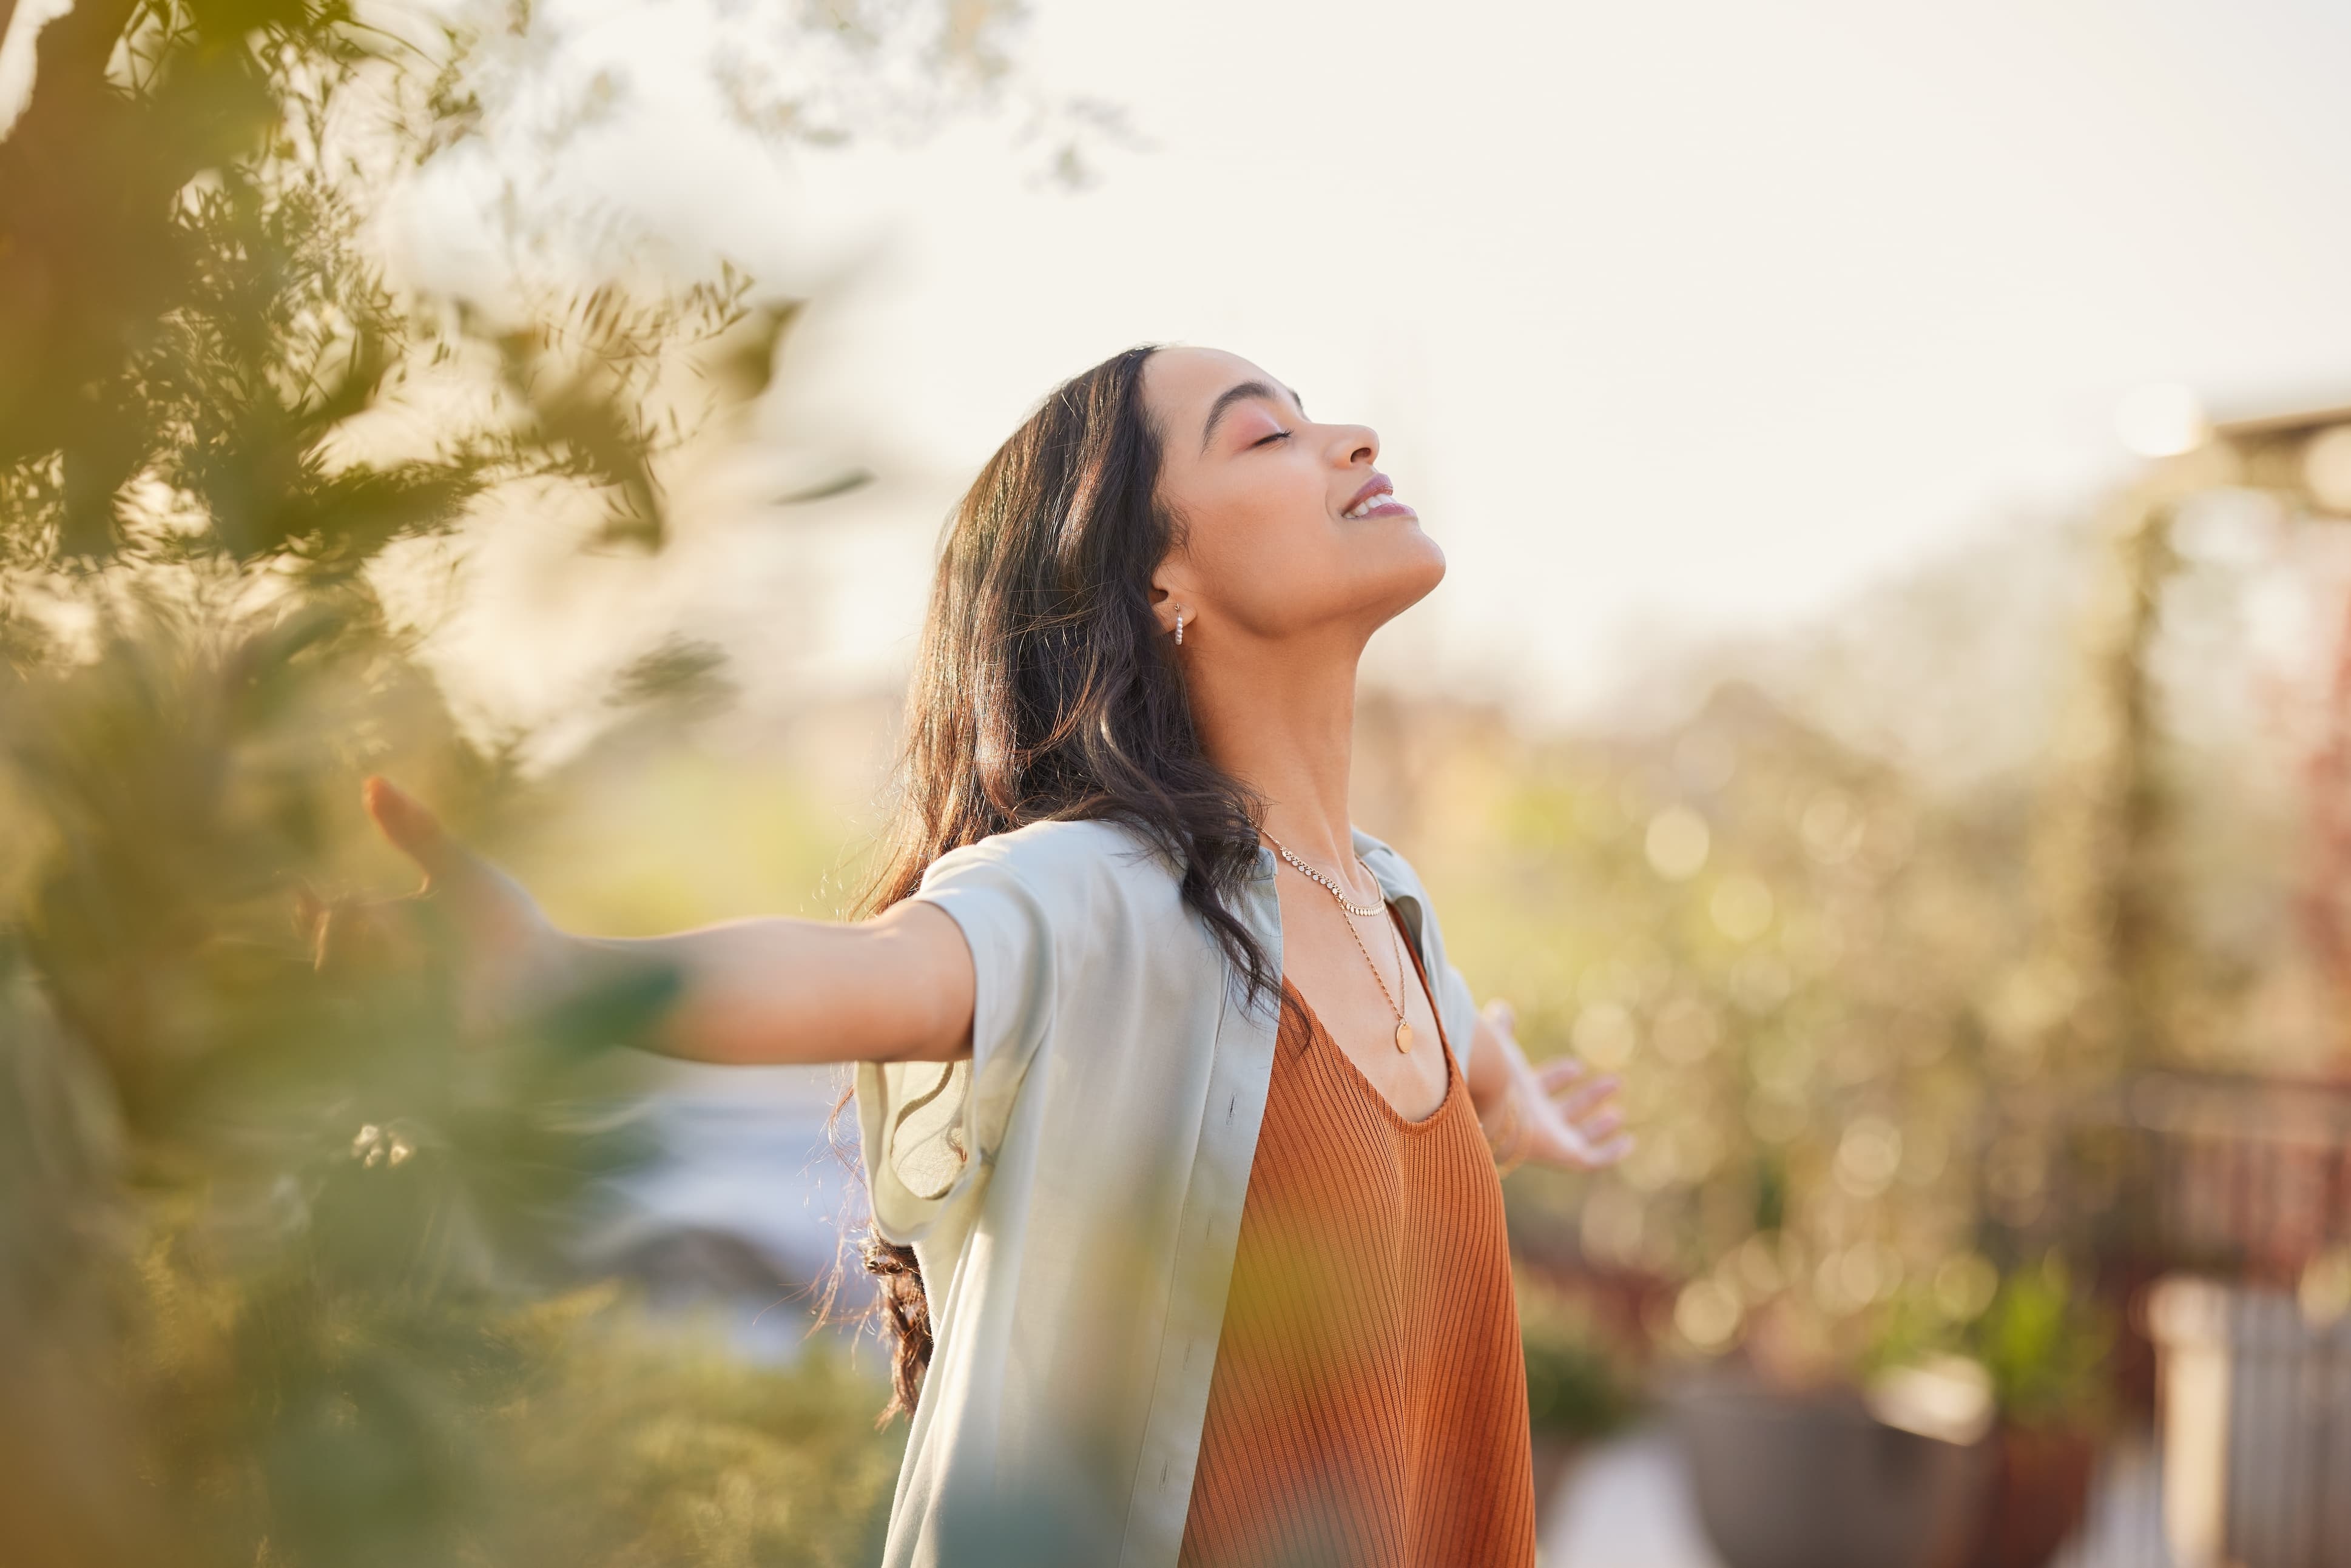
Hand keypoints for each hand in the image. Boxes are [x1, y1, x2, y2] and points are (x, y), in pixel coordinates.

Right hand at [293, 776, 574, 1044]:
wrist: (560, 974)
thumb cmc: (508, 925)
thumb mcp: (459, 871)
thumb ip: (416, 832)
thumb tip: (371, 782)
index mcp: (387, 939)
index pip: (326, 931)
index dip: (309, 916)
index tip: (303, 891)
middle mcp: (385, 982)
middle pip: (329, 962)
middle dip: (342, 934)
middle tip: (374, 912)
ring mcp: (403, 1020)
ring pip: (351, 995)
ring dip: (377, 962)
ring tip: (414, 946)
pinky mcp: (425, 1049)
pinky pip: (388, 1030)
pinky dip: (404, 995)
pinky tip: (429, 975)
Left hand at [1481, 999, 1632, 1172]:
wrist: (1491, 1103)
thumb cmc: (1493, 1073)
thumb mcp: (1501, 1045)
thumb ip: (1501, 1029)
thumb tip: (1501, 1008)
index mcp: (1518, 1095)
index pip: (1542, 1087)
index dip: (1558, 1077)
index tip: (1576, 1066)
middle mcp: (1534, 1119)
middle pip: (1565, 1111)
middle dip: (1588, 1098)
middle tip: (1614, 1082)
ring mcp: (1549, 1139)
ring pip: (1578, 1135)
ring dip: (1599, 1124)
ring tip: (1618, 1114)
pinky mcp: (1564, 1155)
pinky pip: (1592, 1159)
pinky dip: (1610, 1153)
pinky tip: (1628, 1143)